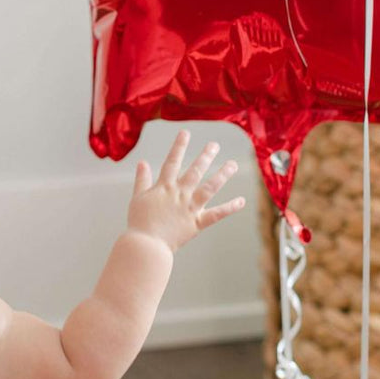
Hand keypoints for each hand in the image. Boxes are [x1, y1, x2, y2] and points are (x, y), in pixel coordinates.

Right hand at [127, 130, 244, 251]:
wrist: (146, 245)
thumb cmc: (139, 223)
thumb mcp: (138, 198)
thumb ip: (142, 180)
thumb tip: (142, 162)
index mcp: (164, 187)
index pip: (172, 161)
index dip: (179, 146)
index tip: (186, 133)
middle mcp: (179, 194)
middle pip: (195, 171)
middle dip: (206, 156)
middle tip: (215, 145)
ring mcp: (190, 207)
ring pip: (209, 187)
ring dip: (222, 175)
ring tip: (233, 164)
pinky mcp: (197, 223)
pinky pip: (216, 214)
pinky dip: (230, 208)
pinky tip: (241, 201)